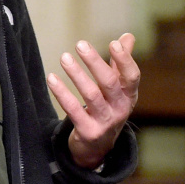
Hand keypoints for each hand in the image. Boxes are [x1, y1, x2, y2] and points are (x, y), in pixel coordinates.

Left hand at [46, 32, 139, 169]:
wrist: (98, 147)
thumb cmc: (109, 108)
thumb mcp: (119, 89)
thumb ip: (121, 63)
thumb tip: (127, 36)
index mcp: (130, 96)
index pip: (132, 76)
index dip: (125, 60)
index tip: (113, 43)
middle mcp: (120, 109)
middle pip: (109, 83)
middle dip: (95, 62)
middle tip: (80, 44)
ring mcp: (105, 122)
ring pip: (91, 95)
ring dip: (76, 74)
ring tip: (64, 57)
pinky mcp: (88, 131)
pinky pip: (73, 109)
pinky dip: (62, 93)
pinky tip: (52, 78)